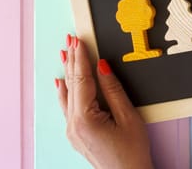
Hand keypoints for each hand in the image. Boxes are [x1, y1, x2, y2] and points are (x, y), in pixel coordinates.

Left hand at [56, 35, 153, 168]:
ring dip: (67, 72)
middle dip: (72, 60)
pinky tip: (60, 83)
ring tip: (64, 53)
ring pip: (68, 94)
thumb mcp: (128, 117)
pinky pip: (67, 107)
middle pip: (72, 84)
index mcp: (85, 118)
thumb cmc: (131, 152)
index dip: (81, 57)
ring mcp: (72, 130)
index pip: (82, 79)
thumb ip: (113, 89)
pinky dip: (64, 92)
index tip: (79, 40)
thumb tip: (101, 67)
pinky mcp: (76, 134)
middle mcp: (73, 124)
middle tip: (71, 39)